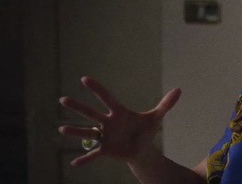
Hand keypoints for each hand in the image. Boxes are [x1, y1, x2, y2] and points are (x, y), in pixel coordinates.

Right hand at [58, 76, 180, 166]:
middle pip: (91, 113)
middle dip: (78, 106)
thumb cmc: (145, 130)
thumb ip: (166, 104)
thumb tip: (180, 90)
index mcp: (119, 112)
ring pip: (88, 132)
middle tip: (63, 99)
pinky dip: (85, 158)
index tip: (84, 79)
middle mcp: (108, 122)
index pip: (107, 98)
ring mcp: (105, 136)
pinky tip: (74, 163)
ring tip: (61, 129)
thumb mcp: (156, 117)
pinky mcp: (106, 150)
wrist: (142, 148)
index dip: (97, 88)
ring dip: (75, 131)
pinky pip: (93, 154)